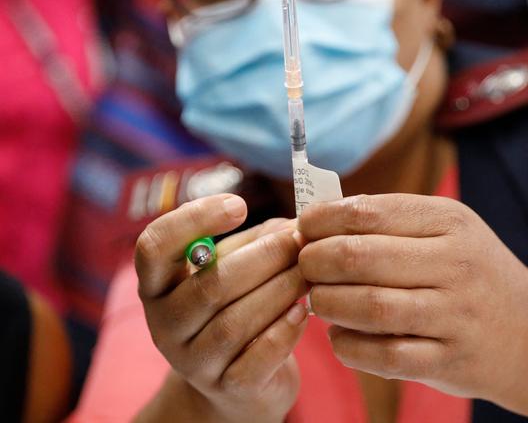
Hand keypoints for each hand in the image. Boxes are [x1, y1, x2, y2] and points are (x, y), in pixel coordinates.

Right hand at [135, 195, 307, 422]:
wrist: (238, 383)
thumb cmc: (237, 308)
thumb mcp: (236, 267)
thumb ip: (258, 240)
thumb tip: (297, 222)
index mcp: (158, 285)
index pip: (154, 247)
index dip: (193, 219)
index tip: (239, 205)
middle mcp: (165, 324)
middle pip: (210, 285)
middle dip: (264, 257)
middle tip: (298, 240)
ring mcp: (192, 361)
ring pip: (234, 322)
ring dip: (280, 290)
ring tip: (308, 273)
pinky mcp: (226, 388)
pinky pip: (256, 357)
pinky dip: (284, 330)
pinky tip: (302, 312)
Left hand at [298, 194, 527, 402]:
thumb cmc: (471, 273)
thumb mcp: (446, 231)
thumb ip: (388, 221)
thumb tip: (316, 218)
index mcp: (449, 222)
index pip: (368, 211)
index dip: (322, 220)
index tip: (302, 228)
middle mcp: (456, 264)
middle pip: (361, 257)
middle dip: (315, 261)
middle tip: (303, 267)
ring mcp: (456, 315)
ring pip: (371, 306)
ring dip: (328, 303)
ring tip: (316, 300)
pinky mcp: (450, 360)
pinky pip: (385, 356)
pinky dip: (349, 347)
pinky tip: (339, 337)